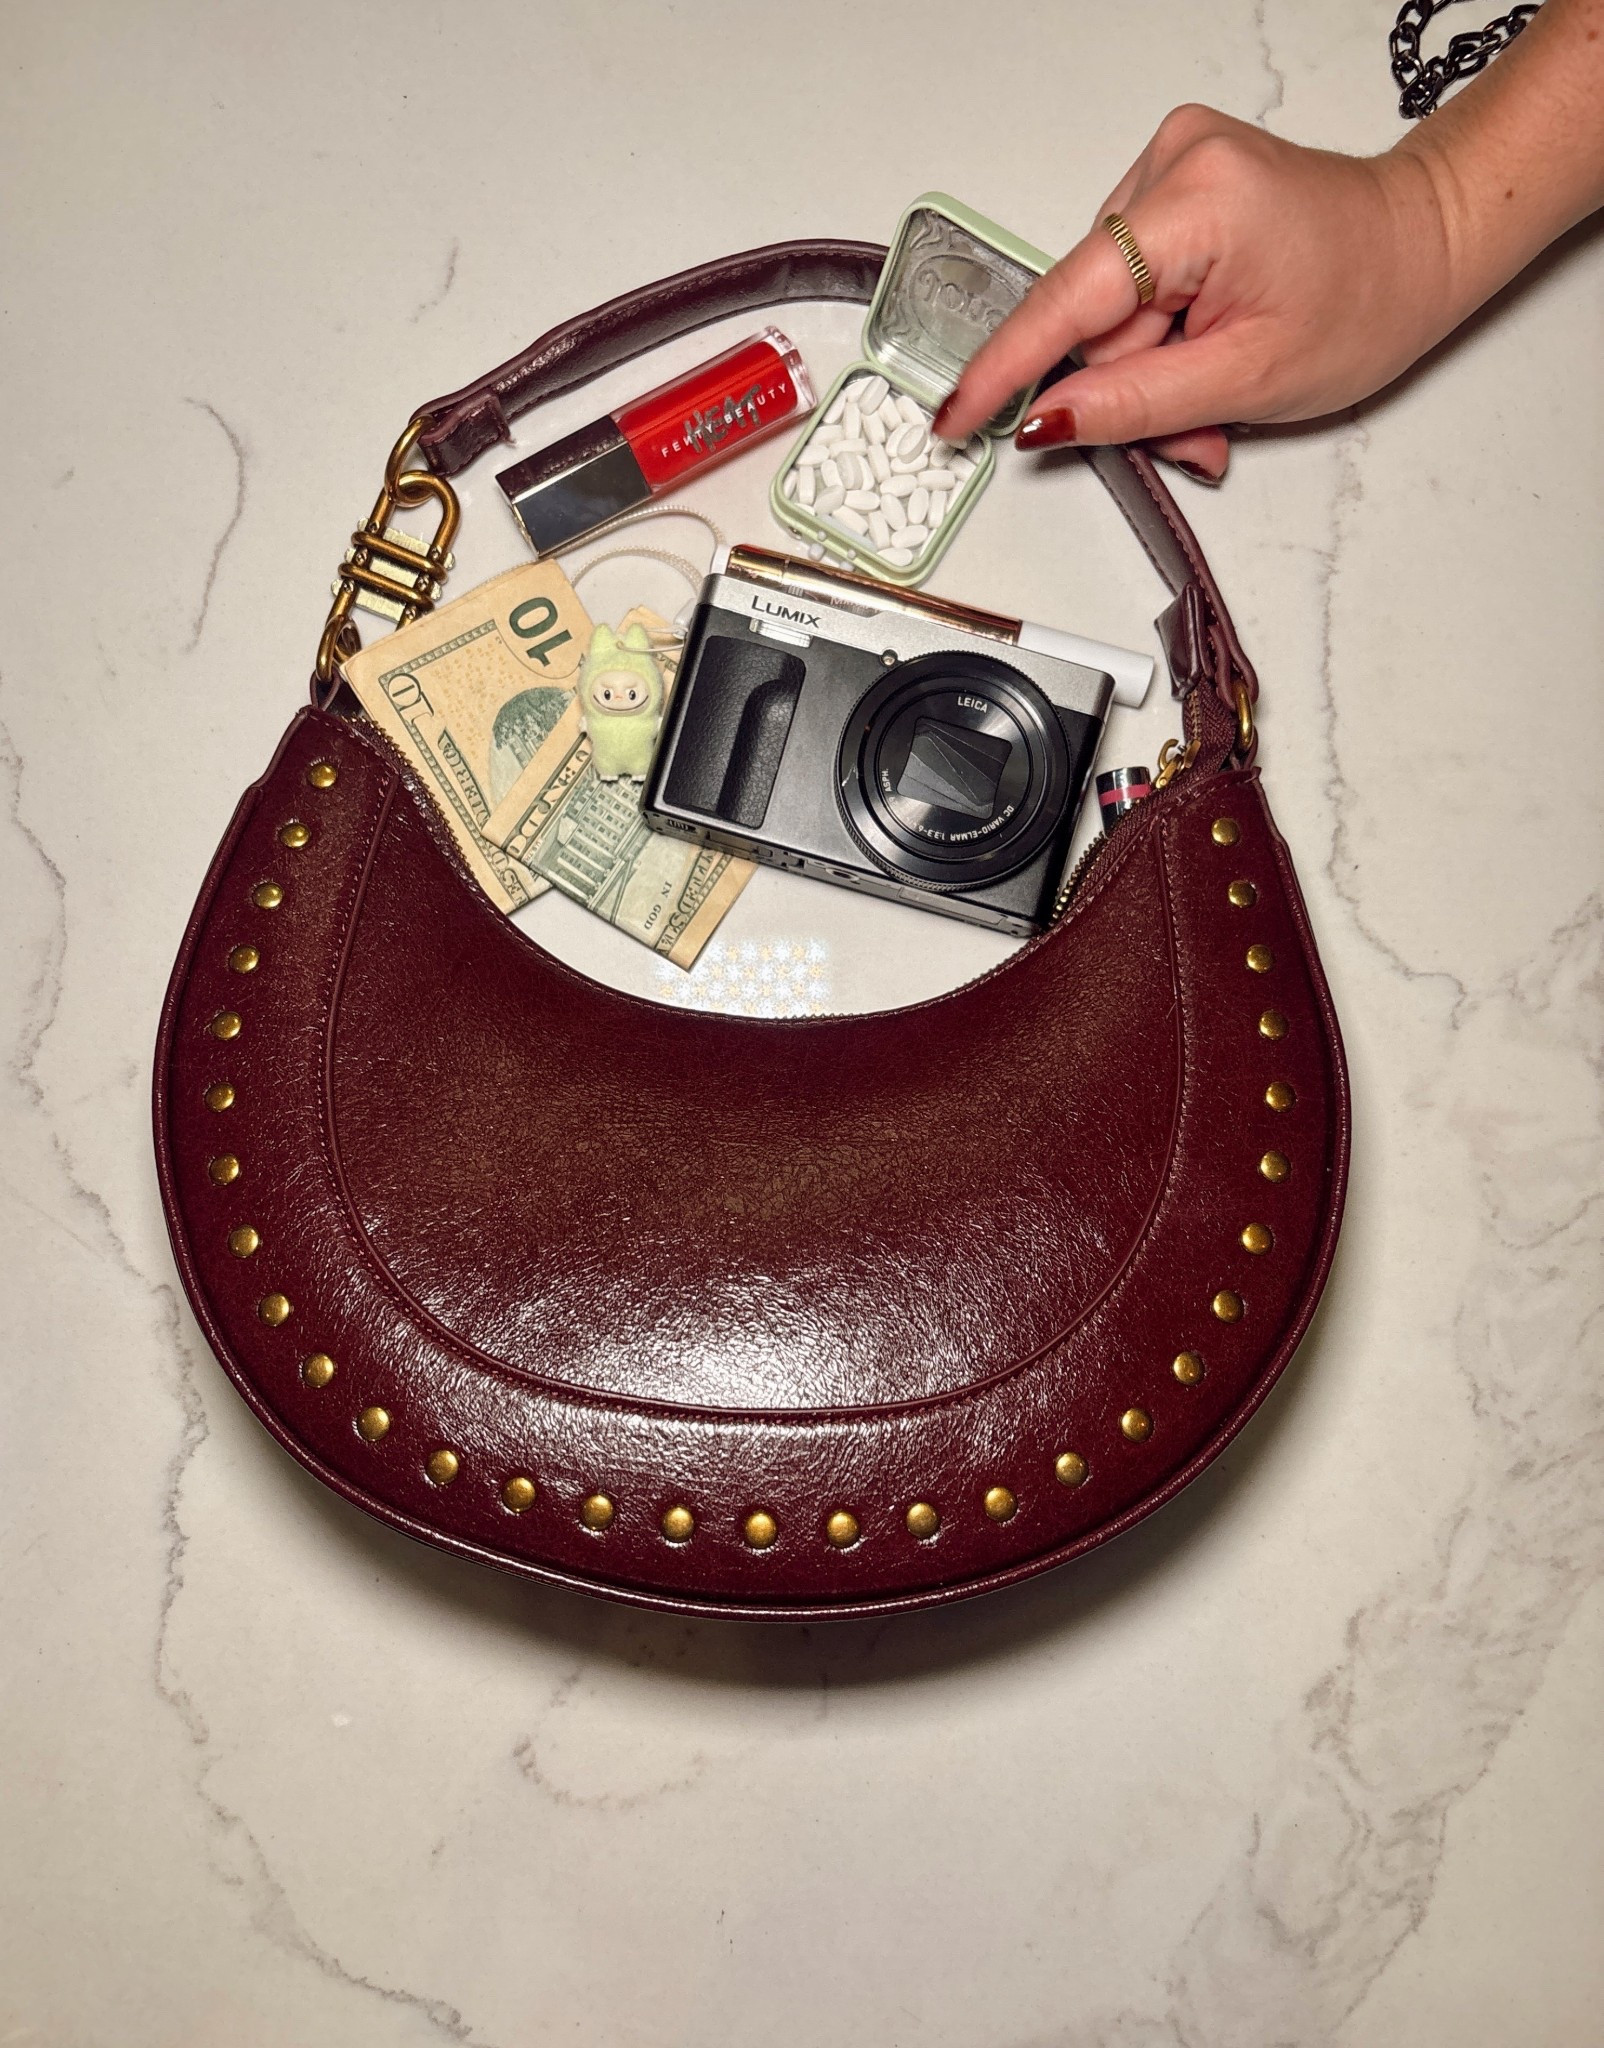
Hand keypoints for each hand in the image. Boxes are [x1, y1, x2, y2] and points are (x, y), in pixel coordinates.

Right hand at [934, 105, 1457, 481]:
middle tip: (1193, 430)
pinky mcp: (1175, 179)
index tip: (956, 414)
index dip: (1007, 370)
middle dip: (1129, 385)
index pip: (1069, 301)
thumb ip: (1136, 404)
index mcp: (1196, 202)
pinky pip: (1132, 283)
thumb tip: (1049, 419)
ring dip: (1149, 364)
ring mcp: (1172, 163)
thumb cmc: (1367, 297)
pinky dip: (1160, 330)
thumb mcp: (1249, 378)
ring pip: (1111, 309)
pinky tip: (1208, 338)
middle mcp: (1174, 162)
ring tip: (1217, 379)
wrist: (1422, 243)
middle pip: (1094, 316)